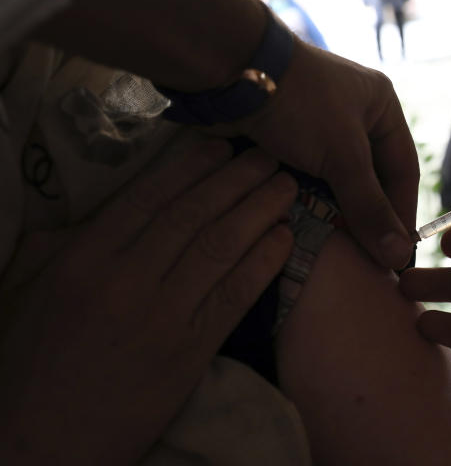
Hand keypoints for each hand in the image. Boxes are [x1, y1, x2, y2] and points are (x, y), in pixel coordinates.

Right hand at [0, 141, 295, 463]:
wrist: (43, 444)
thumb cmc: (31, 367)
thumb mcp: (34, 295)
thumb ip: (66, 247)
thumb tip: (104, 210)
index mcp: (84, 261)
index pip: (146, 200)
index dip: (189, 168)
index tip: (219, 146)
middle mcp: (126, 280)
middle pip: (193, 216)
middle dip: (236, 180)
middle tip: (268, 156)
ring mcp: (162, 317)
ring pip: (221, 248)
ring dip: (260, 211)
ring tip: (287, 186)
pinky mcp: (189, 353)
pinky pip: (235, 297)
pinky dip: (264, 263)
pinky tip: (284, 238)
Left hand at [241, 42, 418, 268]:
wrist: (227, 73)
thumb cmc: (298, 104)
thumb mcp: (342, 155)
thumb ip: (369, 206)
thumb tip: (398, 257)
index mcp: (381, 106)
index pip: (404, 170)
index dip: (402, 213)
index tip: (399, 256)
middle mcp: (354, 115)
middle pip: (370, 179)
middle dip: (368, 218)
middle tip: (368, 261)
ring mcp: (317, 127)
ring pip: (337, 182)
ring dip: (337, 214)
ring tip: (339, 254)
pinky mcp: (286, 138)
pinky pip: (307, 180)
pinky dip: (309, 205)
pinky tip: (308, 231)